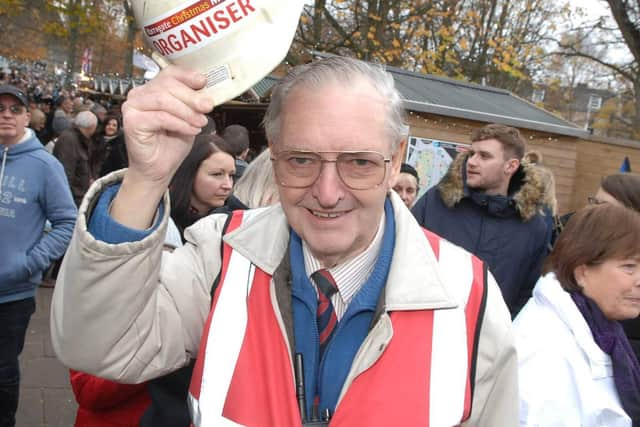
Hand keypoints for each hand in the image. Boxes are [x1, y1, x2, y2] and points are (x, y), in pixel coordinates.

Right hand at [110, 66, 214, 228]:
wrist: (158, 169)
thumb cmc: (170, 145)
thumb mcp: (188, 118)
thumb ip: (193, 104)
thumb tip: (206, 92)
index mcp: (152, 90)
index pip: (169, 74)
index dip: (187, 76)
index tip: (203, 82)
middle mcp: (139, 95)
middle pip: (167, 85)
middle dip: (191, 96)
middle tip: (207, 106)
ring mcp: (132, 107)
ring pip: (164, 100)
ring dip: (187, 111)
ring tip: (201, 122)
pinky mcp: (131, 121)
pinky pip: (160, 117)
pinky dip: (180, 123)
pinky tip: (191, 130)